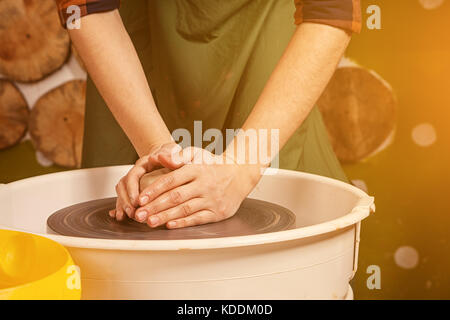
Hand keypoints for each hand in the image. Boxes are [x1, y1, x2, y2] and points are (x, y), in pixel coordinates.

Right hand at [109, 142, 180, 220]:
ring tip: (128, 216)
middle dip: (126, 200)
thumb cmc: (173, 155)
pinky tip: (122, 217)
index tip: (137, 201)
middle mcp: (136, 172)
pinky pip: (124, 198)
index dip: (133, 189)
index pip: (133, 176)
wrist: (170, 155)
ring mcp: (134, 181)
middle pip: (123, 185)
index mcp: (143, 164)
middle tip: (132, 212)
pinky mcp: (135, 190)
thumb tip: (159, 157)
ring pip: (122, 192)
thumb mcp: (175, 153)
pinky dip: (122, 207)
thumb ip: (171, 155)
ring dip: (123, 205)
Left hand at [133, 147, 260, 228]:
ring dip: (165, 216)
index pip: (171, 180)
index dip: (154, 190)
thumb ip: (178, 156)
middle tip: (139, 214)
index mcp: (197, 169)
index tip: (140, 199)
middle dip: (155, 207)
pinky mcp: (217, 212)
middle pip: (176, 197)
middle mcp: (204, 185)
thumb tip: (160, 157)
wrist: (241, 174)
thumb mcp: (198, 154)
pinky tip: (170, 225)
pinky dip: (183, 223)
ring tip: (150, 222)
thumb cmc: (214, 165)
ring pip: (185, 209)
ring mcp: (211, 199)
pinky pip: (198, 219)